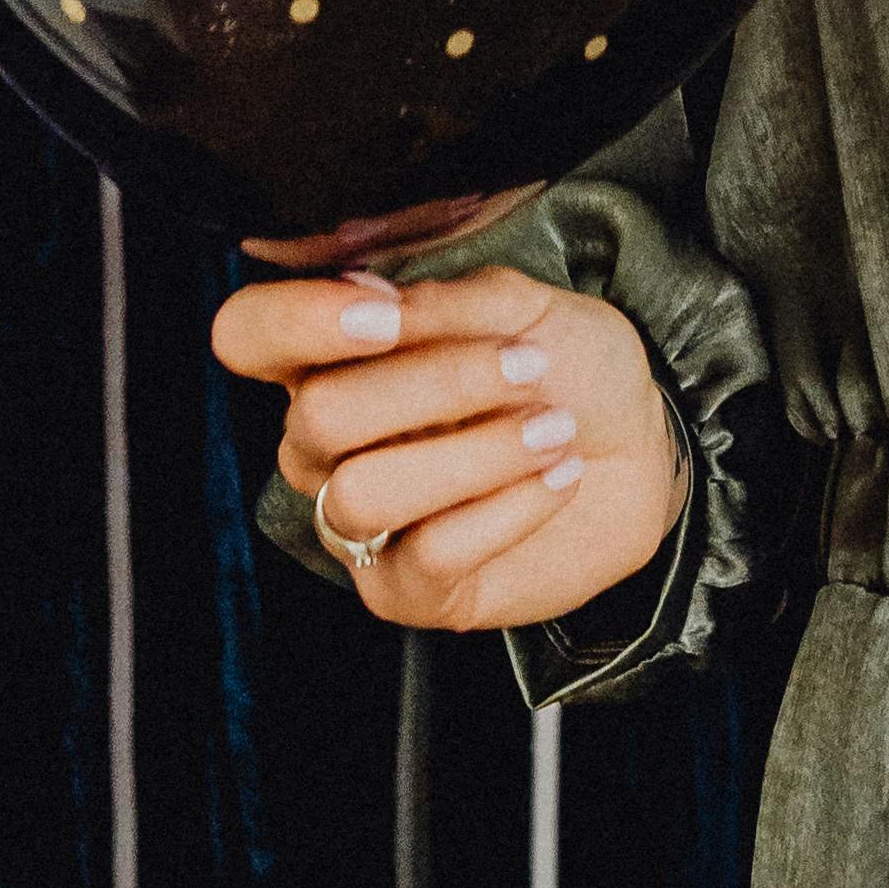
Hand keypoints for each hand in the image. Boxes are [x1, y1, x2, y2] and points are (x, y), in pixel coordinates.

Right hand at [209, 263, 685, 638]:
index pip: (248, 334)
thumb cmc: (568, 367)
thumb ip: (440, 305)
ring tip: (555, 429)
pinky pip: (427, 555)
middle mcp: (325, 444)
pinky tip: (557, 477)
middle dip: (435, 386)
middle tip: (527, 366)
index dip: (295, 322)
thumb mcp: (520, 307)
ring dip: (477, 455)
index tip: (386, 313)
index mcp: (335, 355)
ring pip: (363, 494)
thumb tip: (369, 298)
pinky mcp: (405, 590)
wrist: (640, 445)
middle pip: (316, 419)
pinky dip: (507, 507)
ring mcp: (359, 523)